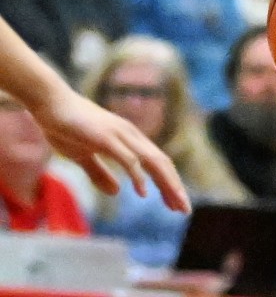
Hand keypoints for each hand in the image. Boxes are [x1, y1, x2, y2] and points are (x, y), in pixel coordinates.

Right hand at [30, 89, 189, 212]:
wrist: (51, 103)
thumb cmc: (67, 127)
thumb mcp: (84, 156)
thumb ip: (99, 173)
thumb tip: (116, 192)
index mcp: (129, 140)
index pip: (157, 164)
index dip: (169, 183)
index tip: (177, 204)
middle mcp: (131, 136)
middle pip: (161, 164)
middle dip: (174, 188)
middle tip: (185, 210)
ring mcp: (121, 135)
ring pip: (152, 161)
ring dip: (165, 183)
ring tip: (175, 204)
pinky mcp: (107, 138)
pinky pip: (128, 159)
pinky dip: (138, 176)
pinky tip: (144, 193)